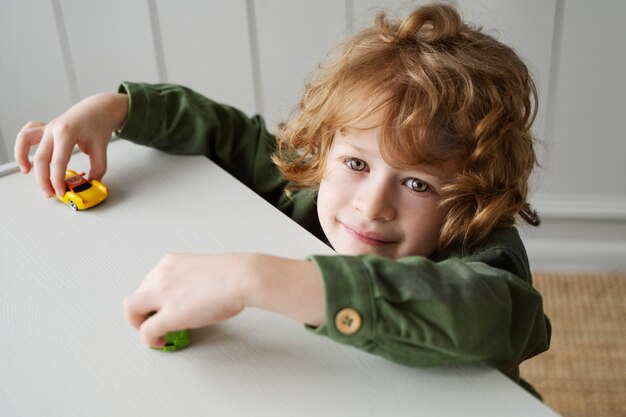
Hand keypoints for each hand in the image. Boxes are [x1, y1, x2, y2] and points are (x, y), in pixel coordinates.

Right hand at [14, 93, 128, 196]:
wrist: (98, 108)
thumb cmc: (98, 124)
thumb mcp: (102, 147)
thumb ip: (98, 168)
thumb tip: (90, 184)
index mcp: (67, 132)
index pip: (58, 162)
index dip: (57, 180)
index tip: (61, 192)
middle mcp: (53, 129)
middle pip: (41, 158)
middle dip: (43, 179)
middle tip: (50, 193)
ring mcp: (47, 127)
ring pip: (25, 141)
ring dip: (22, 158)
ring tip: (26, 172)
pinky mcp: (45, 128)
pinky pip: (27, 134)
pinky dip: (22, 145)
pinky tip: (26, 159)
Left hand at [124, 253, 246, 347]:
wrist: (243, 277)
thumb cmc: (234, 274)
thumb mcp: (203, 270)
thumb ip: (189, 281)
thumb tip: (190, 297)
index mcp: (170, 263)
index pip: (149, 281)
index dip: (153, 297)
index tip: (160, 306)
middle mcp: (161, 275)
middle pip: (137, 295)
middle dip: (144, 310)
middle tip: (154, 321)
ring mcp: (162, 294)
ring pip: (132, 310)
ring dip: (139, 323)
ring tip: (153, 332)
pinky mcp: (169, 315)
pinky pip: (146, 331)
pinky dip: (149, 339)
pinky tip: (160, 341)